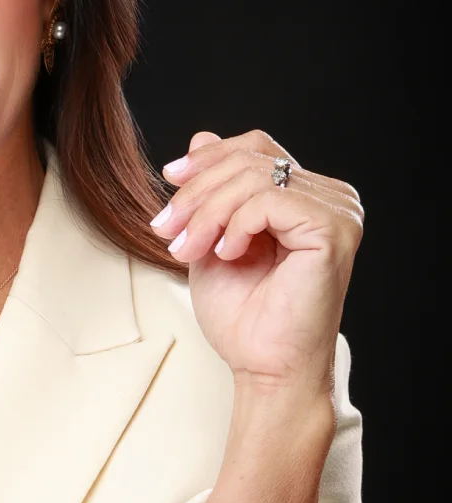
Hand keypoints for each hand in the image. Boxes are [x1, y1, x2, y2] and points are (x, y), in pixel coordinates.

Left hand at [150, 129, 363, 397]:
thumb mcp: (212, 234)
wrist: (262, 366)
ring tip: (187, 248)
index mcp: (305, 195)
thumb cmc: (243, 312)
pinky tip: (227, 253)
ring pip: (251, 178)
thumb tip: (201, 137)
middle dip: (195, 193)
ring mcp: (337, 211)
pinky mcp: (333, 230)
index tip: (169, 179)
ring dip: (205, 212)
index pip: (254, 146)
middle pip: (248, 158)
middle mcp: (330, 197)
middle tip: (166, 229)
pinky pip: (267, 201)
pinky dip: (234, 225)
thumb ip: (212, 189)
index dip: (208, 158)